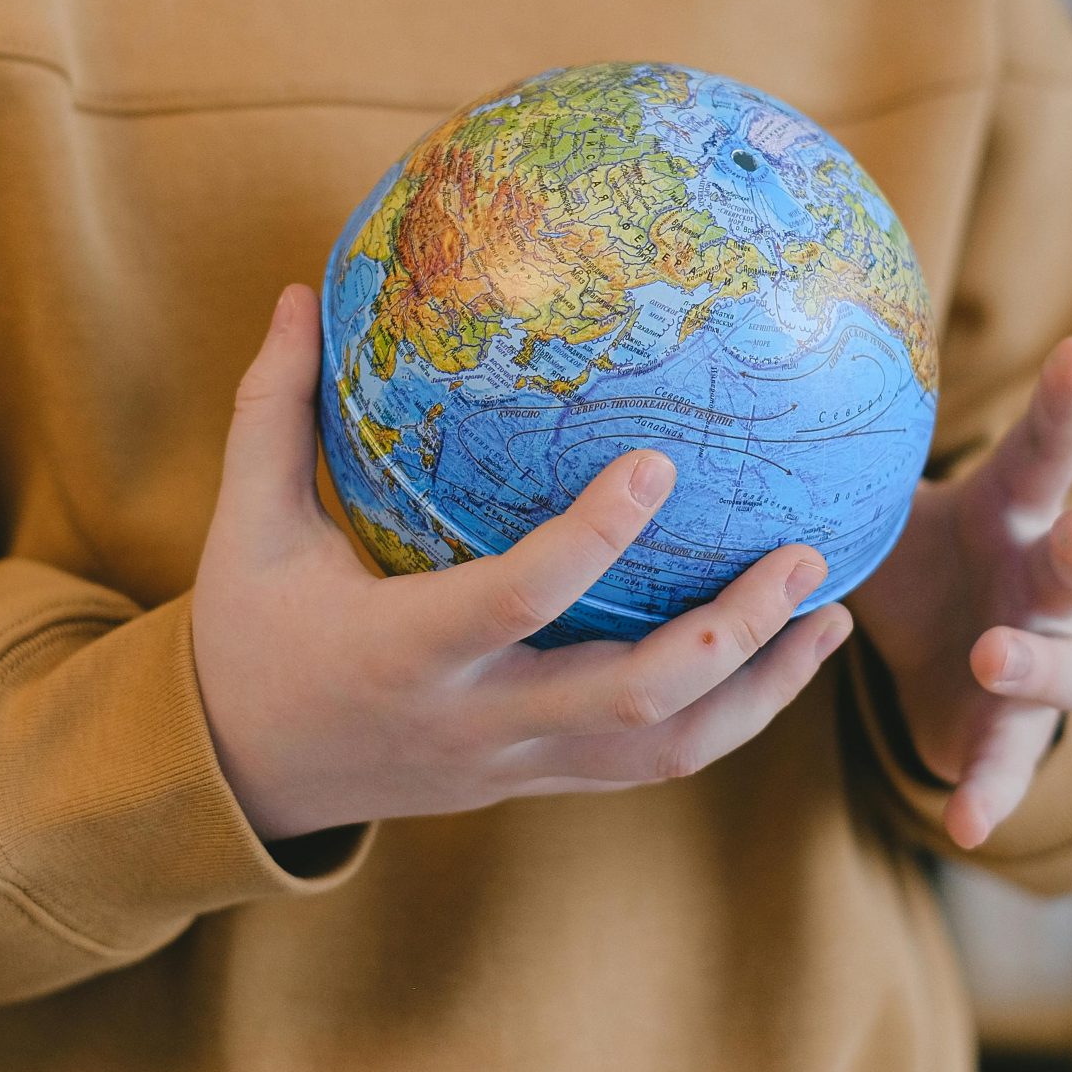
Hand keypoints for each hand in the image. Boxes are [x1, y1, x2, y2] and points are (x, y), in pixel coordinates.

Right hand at [191, 285, 855, 841]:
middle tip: (805, 554)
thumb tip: (299, 291)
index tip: (659, 464)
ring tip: (832, 611)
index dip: (593, 539)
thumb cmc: (247, 635)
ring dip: (760, 687)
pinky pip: (650, 763)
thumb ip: (273, 410)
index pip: (518, 598)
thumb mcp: (247, 526)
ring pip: (664, 750)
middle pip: (631, 700)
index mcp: (404, 650)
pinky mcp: (538, 780)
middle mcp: (475, 720)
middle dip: (732, 634)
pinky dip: (728, 715)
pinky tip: (782, 655)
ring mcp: (515, 762)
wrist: (240, 780)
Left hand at [847, 338, 1071, 849]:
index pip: (1045, 453)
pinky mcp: (1011, 734)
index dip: (1066, 404)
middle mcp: (1040, 584)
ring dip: (1038, 664)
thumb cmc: (918, 558)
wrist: (941, 659)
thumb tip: (763, 374)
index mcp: (1010, 515)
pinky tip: (966, 825)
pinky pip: (1010, 766)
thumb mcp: (884, 508)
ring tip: (992, 657)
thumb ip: (846, 461)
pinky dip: (991, 794)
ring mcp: (1039, 661)